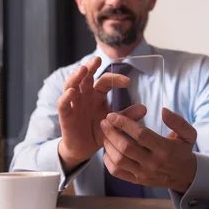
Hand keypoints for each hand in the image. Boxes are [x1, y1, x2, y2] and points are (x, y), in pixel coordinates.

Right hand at [57, 57, 139, 171]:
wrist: (84, 149)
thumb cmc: (99, 132)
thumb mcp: (115, 124)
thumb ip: (127, 116)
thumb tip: (145, 108)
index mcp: (97, 95)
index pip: (105, 81)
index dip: (115, 79)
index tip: (128, 82)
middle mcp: (85, 96)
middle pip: (85, 77)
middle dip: (90, 67)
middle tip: (97, 59)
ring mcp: (73, 104)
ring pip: (71, 85)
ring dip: (76, 77)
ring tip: (83, 70)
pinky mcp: (65, 115)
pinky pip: (63, 104)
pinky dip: (66, 97)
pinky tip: (71, 92)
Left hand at [100, 107, 197, 192]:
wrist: (184, 177)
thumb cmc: (183, 151)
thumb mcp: (188, 134)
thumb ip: (177, 121)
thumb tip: (163, 110)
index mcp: (164, 149)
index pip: (140, 134)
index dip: (124, 123)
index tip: (112, 115)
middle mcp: (153, 163)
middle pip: (126, 147)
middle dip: (111, 133)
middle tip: (104, 122)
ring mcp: (143, 173)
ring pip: (119, 160)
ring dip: (108, 145)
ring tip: (104, 134)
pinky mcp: (137, 181)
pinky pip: (117, 172)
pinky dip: (108, 160)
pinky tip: (108, 149)